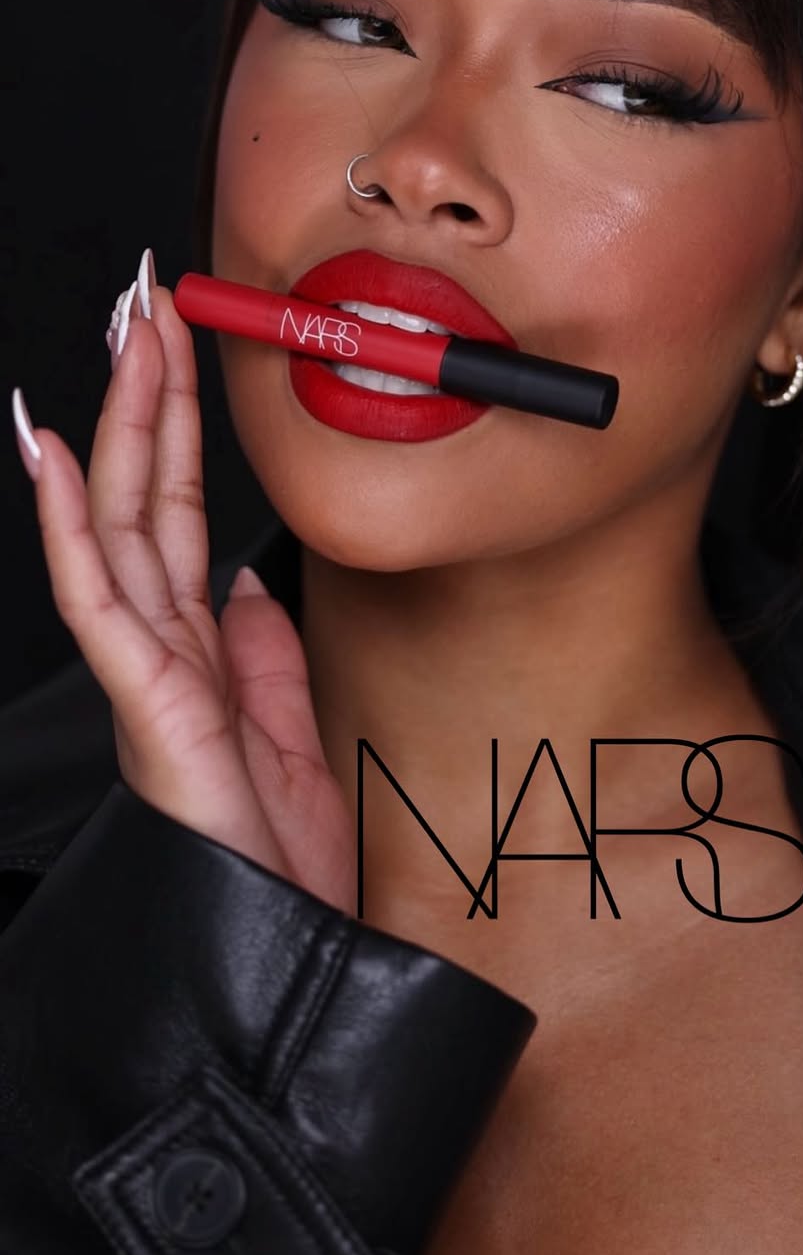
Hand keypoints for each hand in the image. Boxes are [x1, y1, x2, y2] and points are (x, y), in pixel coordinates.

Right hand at [11, 254, 356, 916]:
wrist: (292, 955)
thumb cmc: (282, 861)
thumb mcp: (289, 730)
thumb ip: (259, 651)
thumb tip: (241, 581)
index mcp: (198, 648)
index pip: (180, 509)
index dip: (176, 424)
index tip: (174, 345)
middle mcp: (163, 646)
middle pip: (148, 492)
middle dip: (144, 391)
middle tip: (141, 300)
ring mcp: (147, 669)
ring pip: (121, 521)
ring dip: (118, 421)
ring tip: (118, 335)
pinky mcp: (146, 701)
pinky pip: (99, 597)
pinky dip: (74, 522)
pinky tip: (58, 455)